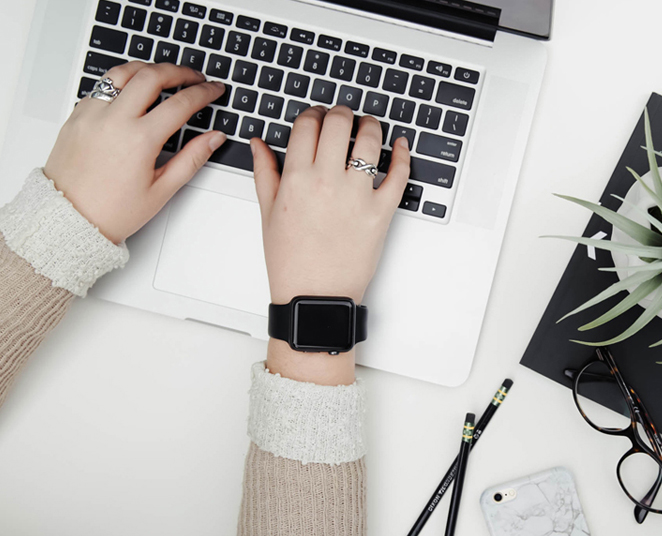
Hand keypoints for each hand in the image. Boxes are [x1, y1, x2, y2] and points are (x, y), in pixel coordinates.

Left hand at [44, 62, 226, 243]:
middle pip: (152, 75)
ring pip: (123, 72)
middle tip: (194, 77)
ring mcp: (92, 114)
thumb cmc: (111, 211)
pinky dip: (121, 83)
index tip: (213, 90)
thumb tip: (213, 139)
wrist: (68, 219)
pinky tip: (132, 92)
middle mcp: (114, 120)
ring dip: (148, 69)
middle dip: (179, 71)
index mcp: (139, 140)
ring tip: (163, 75)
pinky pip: (102, 87)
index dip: (203, 92)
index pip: (181, 103)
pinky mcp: (77, 115)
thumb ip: (191, 159)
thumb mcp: (161, 190)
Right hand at [252, 105, 410, 384]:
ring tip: (368, 127)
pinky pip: (399, 174)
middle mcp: (327, 182)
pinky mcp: (382, 212)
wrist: (315, 297)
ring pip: (370, 140)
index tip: (317, 117)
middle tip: (343, 117)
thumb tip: (259, 143)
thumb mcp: (268, 214)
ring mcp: (357, 196)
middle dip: (341, 113)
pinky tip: (400, 146)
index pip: (307, 125)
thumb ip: (265, 172)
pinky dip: (402, 155)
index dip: (313, 114)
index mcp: (296, 179)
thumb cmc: (291, 261)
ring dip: (370, 126)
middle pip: (338, 123)